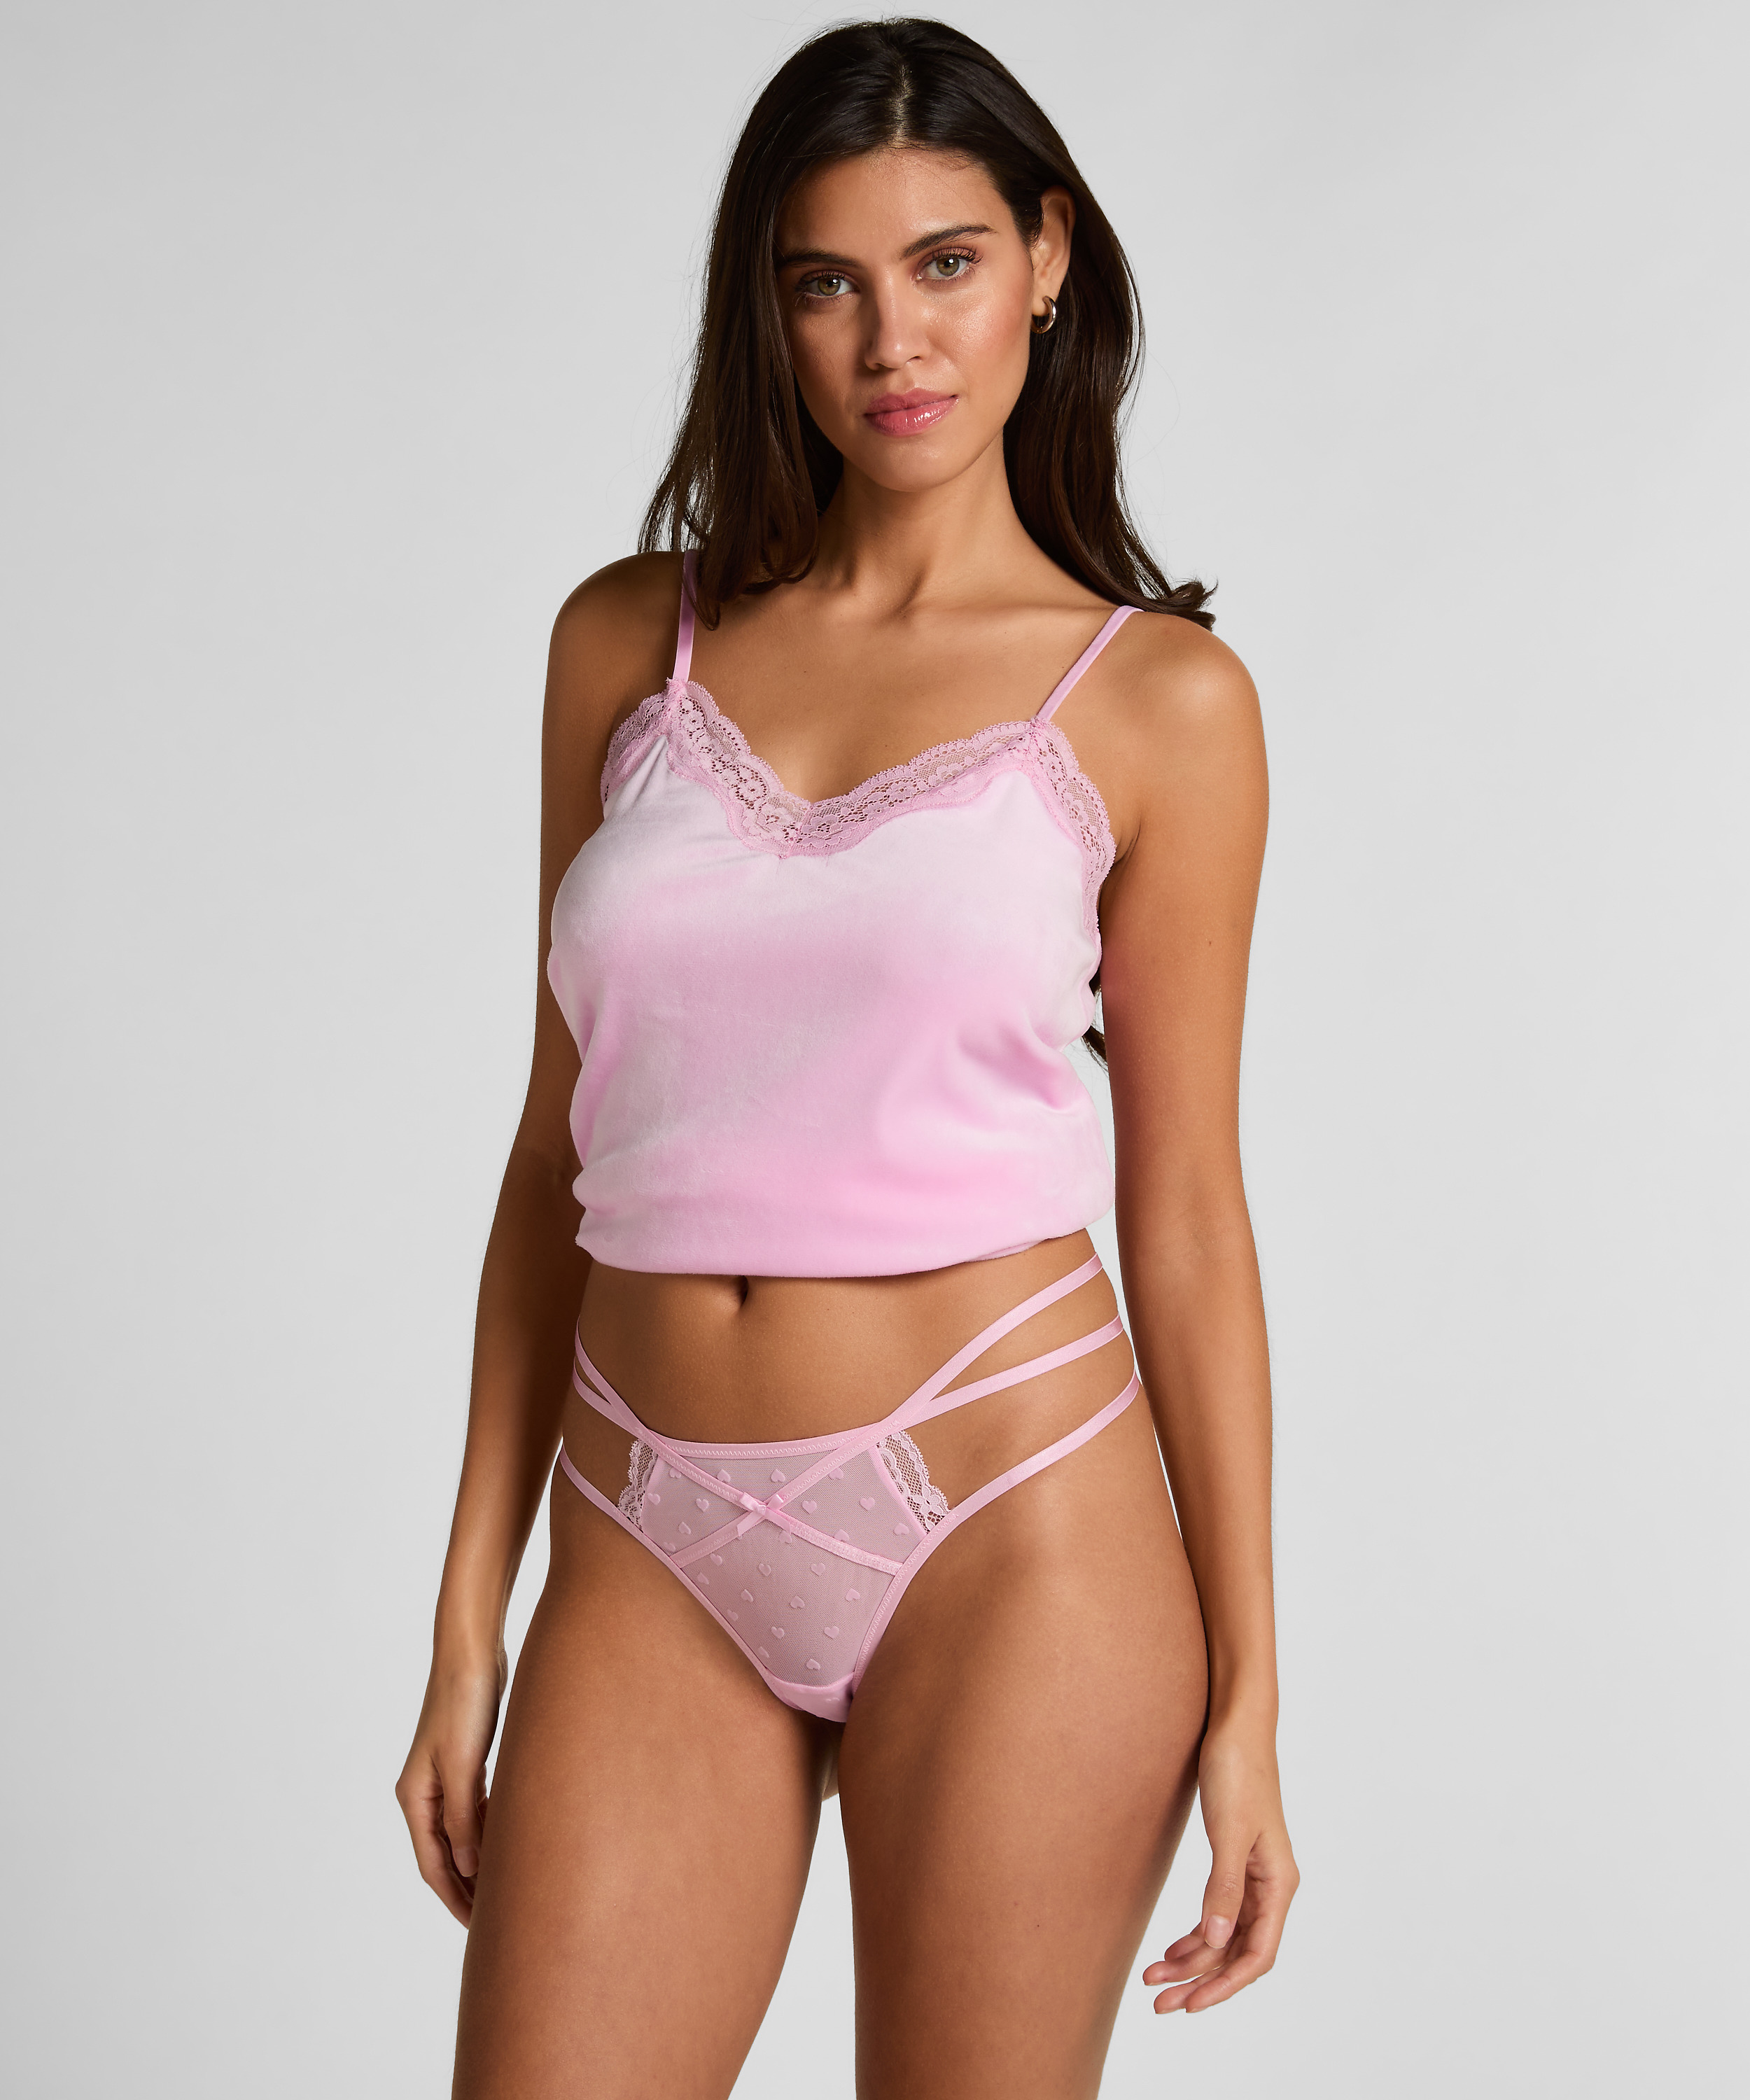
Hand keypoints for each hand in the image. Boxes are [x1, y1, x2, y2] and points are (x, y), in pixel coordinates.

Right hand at [394, 1647, 504, 1925]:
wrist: (473, 1651)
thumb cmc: (464, 1702)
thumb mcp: (464, 1764)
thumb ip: (465, 1818)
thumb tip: (471, 1867)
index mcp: (416, 1796)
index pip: (433, 1864)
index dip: (456, 1897)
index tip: (480, 1929)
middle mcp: (425, 1791)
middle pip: (445, 1854)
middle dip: (467, 1888)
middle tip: (497, 1921)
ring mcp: (445, 1776)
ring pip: (462, 1833)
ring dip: (480, 1862)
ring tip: (507, 1890)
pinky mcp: (466, 1761)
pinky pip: (474, 1810)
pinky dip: (489, 1831)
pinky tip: (511, 1842)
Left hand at [1144, 1714, 1297, 2012]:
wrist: (1235, 1725)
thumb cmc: (1237, 1770)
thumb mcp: (1228, 1831)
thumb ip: (1223, 1888)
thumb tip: (1215, 1942)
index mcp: (1278, 1883)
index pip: (1256, 1954)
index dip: (1224, 1985)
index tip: (1191, 2005)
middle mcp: (1271, 1886)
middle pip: (1238, 1952)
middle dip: (1201, 1981)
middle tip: (1159, 2003)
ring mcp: (1254, 1875)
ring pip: (1225, 1935)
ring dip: (1192, 1960)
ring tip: (1153, 1978)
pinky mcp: (1235, 1860)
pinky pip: (1219, 1912)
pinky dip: (1195, 1933)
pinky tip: (1170, 1948)